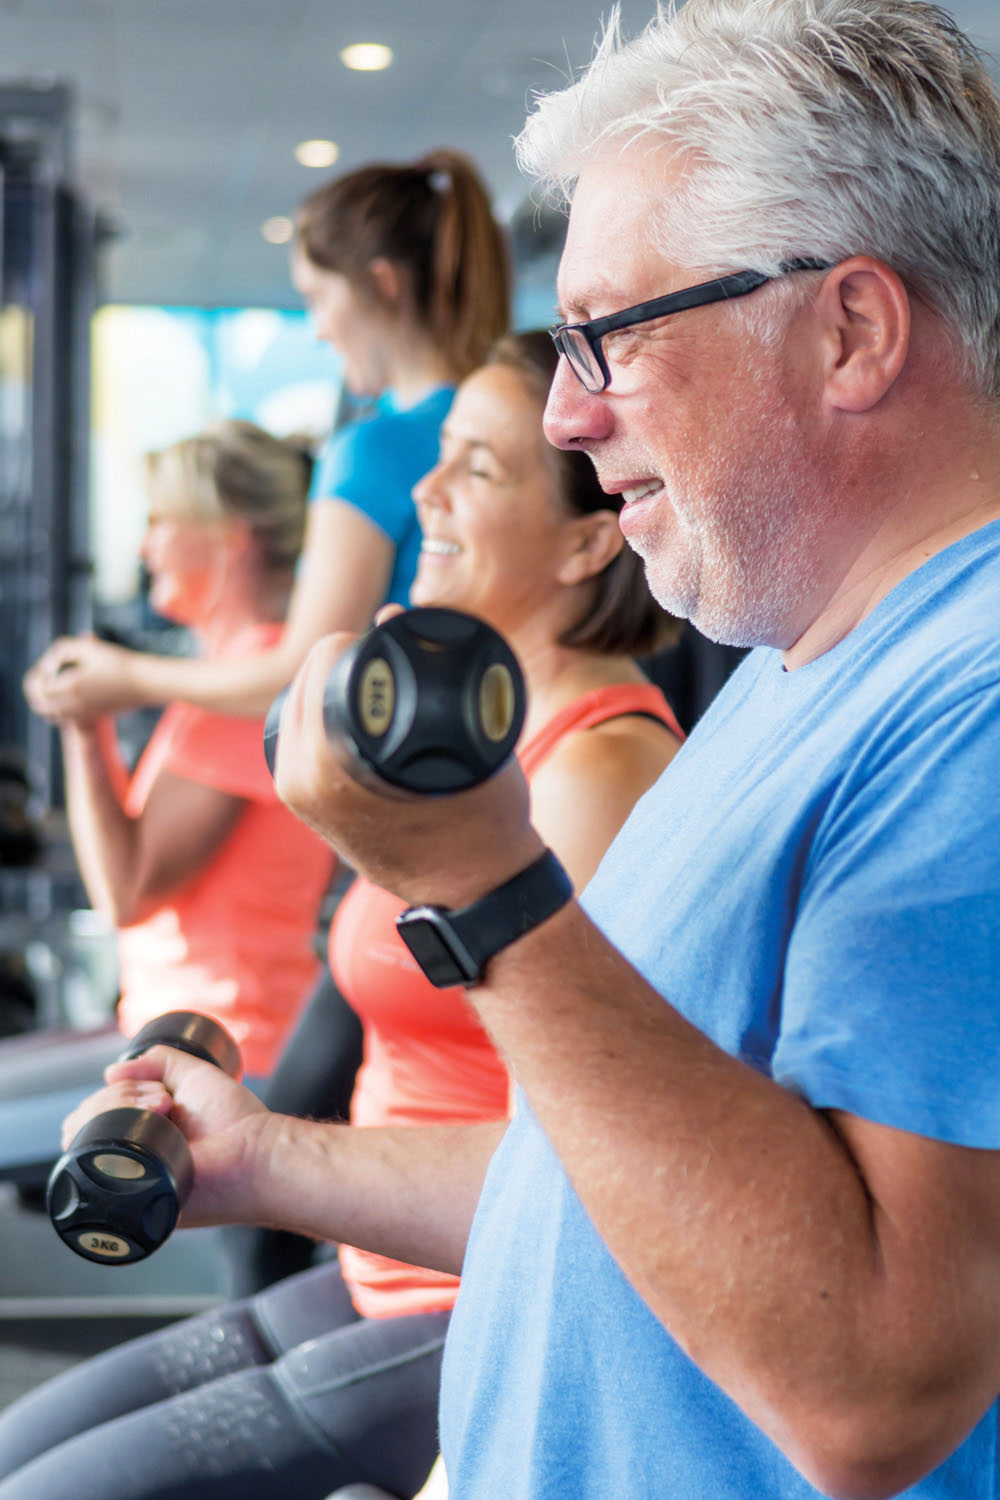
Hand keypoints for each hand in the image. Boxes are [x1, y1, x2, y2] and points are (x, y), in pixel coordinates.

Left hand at [24, 635, 142, 722]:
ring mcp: (83, 713)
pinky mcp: (92, 716)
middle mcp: (74, 703)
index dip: (37, 676)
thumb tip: (47, 667)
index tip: (46, 667)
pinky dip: (60, 710)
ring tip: (52, 688)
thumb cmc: (118, 662)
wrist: (143, 683)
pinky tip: (67, 696)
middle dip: (36, 693)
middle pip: (41, 706)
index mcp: (71, 685)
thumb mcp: (87, 647)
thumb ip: (60, 651)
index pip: (39, 687)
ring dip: (46, 703)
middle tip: (42, 680)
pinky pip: (66, 719)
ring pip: (52, 715)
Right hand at [60, 1046, 271, 1227]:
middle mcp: (130, 1155)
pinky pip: (95, 1157)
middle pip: (85, 1121)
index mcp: (141, 1133)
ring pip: (86, 1133)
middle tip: (164, 1100)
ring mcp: (126, 1176)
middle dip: (120, 1095)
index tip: (159, 1090)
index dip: (118, 1091)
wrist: (258, 1151)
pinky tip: (153, 1116)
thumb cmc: (236, 1121)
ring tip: (164, 1106)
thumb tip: (109, 1072)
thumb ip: (158, 1061)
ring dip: (120, 1105)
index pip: (97, 1111)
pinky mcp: (128, 1193)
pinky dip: (119, 1122)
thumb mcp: (193, 1075)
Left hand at [273, 631, 542, 908]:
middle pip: (299, 690)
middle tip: (369, 647)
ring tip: (362, 674)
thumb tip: (392, 610)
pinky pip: (297, 746)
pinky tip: (343, 707)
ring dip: (320, 689)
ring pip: (294, 718)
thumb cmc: (484, 819)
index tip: (375, 632)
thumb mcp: (472, 740)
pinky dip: (317, 720)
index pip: (317, 672)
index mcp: (330, 768)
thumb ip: (432, 668)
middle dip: (329, 662)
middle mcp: (303, 787)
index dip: (344, 641)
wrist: (477, 891)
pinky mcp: (307, 813)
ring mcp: (300, 804)